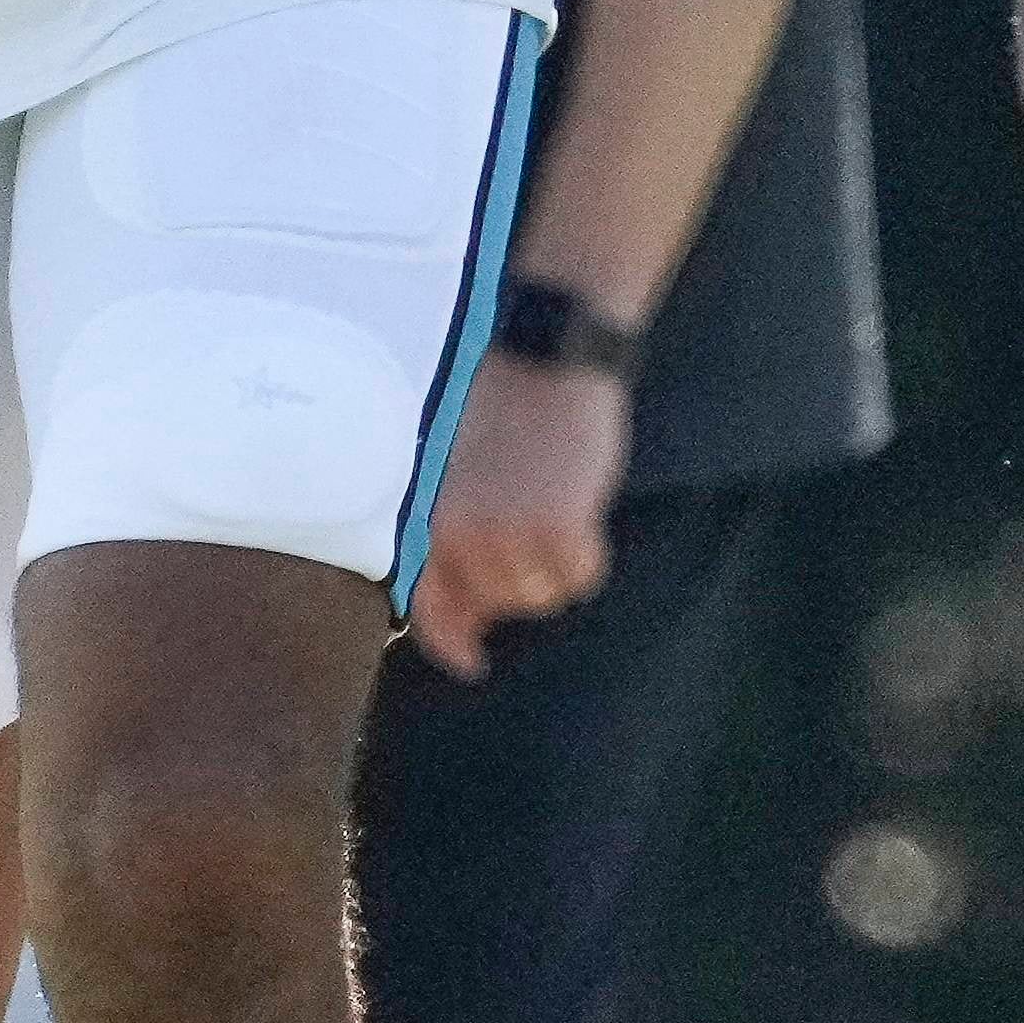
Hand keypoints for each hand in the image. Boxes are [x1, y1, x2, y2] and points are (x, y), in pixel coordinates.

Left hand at [407, 355, 626, 679]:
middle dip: (522, 578)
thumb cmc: (509, 405)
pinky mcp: (561, 528)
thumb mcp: (461, 472)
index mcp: (436, 522)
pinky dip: (589, 556)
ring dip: (557, 566)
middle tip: (540, 529)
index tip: (472, 662)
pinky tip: (585, 516)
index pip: (434, 608)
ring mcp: (513, 536)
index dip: (453, 644)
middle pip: (502, 604)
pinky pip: (582, 577)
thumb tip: (472, 604)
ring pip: (543, 596)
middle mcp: (467, 539)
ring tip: (562, 513)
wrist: (548, 360)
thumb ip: (459, 533)